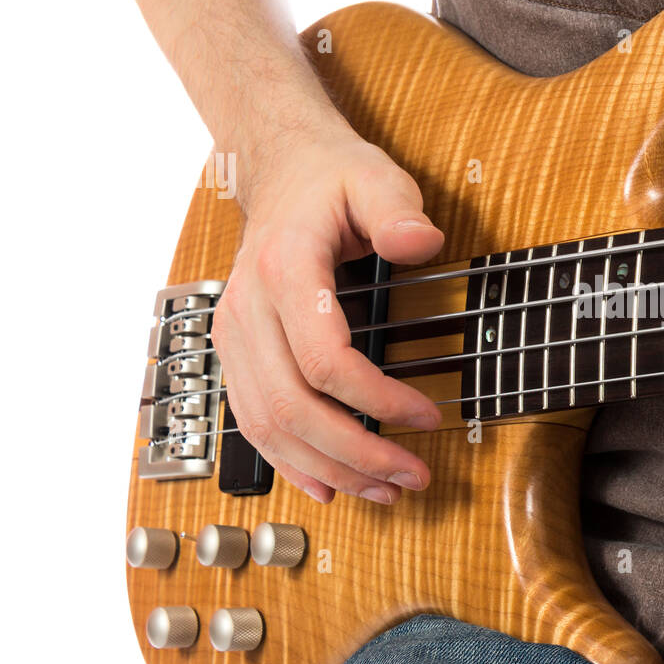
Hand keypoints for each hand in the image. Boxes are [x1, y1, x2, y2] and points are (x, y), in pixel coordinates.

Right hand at [212, 130, 444, 504]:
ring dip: (329, 468)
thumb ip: (397, 209)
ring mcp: (235, 336)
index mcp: (284, 269)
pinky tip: (328, 486)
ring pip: (270, 427)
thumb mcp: (375, 178)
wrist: (282, 173)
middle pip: (294, 407)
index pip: (324, 360)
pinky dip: (290, 462)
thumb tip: (420, 241)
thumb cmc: (331, 180)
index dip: (378, 400)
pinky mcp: (237, 354)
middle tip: (413, 476)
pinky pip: (253, 422)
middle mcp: (248, 309)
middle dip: (357, 453)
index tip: (429, 417)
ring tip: (385, 490)